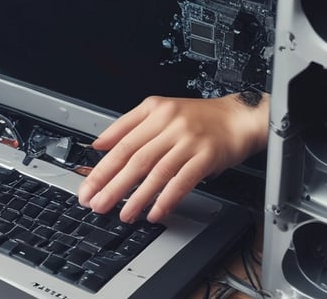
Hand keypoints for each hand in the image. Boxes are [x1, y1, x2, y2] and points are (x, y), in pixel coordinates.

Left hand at [77, 93, 268, 223]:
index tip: (87, 187)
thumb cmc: (200, 118)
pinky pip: (182, 180)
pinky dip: (167, 198)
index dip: (102, 168)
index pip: (121, 143)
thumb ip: (128, 125)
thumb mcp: (160, 111)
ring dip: (137, 196)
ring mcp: (188, 140)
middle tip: (97, 204)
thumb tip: (100, 143)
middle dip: (112, 185)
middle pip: (134, 158)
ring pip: (156, 171)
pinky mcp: (207, 156)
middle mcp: (169, 124)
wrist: (239, 117)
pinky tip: (155, 212)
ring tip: (123, 214)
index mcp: (154, 112)